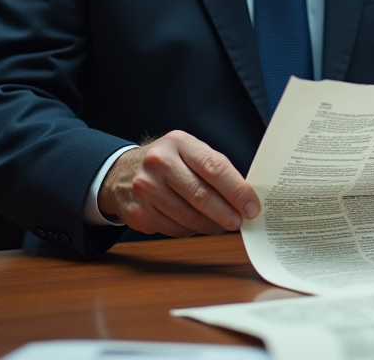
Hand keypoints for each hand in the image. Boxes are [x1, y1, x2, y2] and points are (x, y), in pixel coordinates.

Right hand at [97, 131, 259, 236]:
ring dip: (212, 225)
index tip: (252, 206)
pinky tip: (197, 224)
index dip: (237, 190)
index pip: (214, 167)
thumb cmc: (166, 162)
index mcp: (179, 143)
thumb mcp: (187, 152)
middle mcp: (159, 163)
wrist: (121, 173)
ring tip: (223, 224)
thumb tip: (244, 197)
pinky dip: (192, 230)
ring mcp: (145, 189)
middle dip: (227, 213)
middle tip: (241, 221)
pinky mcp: (138, 214)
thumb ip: (214, 168)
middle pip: (202, 195)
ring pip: (189, 217)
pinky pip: (175, 229)